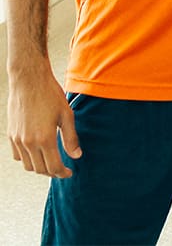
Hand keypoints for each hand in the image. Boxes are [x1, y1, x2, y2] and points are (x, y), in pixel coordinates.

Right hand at [7, 63, 80, 177]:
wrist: (29, 81)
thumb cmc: (50, 94)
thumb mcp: (66, 114)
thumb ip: (70, 137)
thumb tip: (76, 155)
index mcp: (45, 138)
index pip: (53, 166)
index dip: (62, 173)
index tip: (69, 172)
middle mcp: (29, 143)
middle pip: (40, 169)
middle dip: (52, 172)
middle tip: (62, 169)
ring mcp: (18, 140)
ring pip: (28, 165)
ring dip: (40, 167)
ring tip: (51, 161)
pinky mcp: (11, 135)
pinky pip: (18, 156)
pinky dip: (28, 159)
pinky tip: (37, 153)